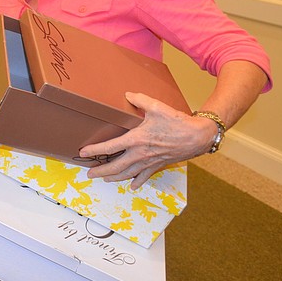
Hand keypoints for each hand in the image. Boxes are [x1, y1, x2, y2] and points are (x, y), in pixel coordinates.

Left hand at [78, 92, 213, 189]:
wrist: (198, 136)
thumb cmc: (177, 122)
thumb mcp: (157, 107)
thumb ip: (140, 100)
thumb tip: (128, 94)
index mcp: (137, 139)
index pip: (110, 147)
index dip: (95, 150)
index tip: (83, 153)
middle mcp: (141, 153)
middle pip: (116, 166)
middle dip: (101, 171)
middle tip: (89, 174)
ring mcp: (150, 161)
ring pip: (128, 174)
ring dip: (114, 177)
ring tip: (104, 178)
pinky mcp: (159, 165)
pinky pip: (145, 176)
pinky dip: (137, 182)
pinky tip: (132, 186)